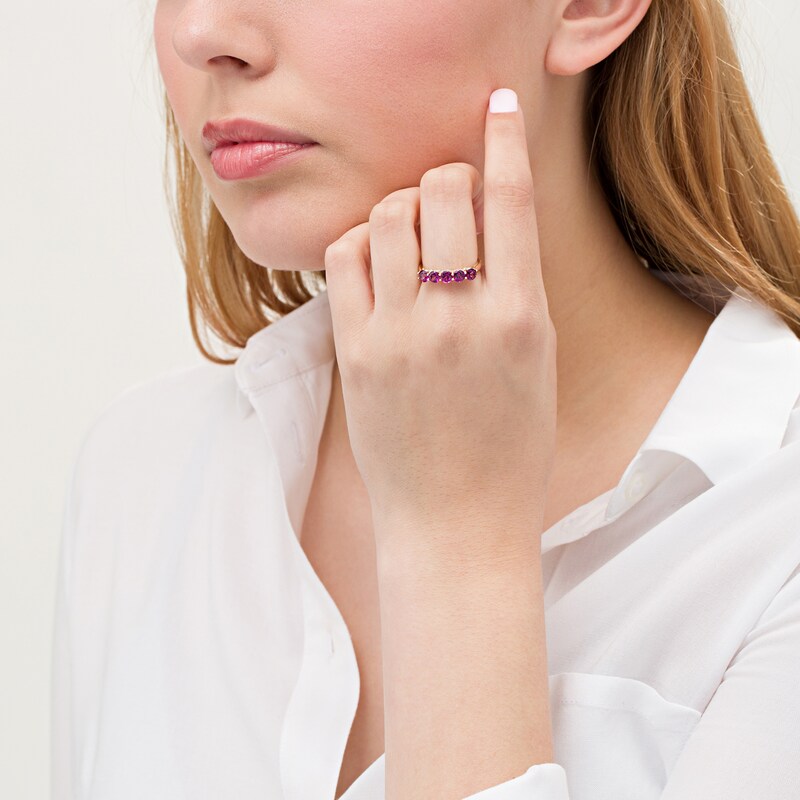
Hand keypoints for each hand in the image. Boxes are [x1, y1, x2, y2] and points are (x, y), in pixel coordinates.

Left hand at [323, 87, 556, 555]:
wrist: (456, 525)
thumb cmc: (509, 451)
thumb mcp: (538, 363)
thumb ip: (515, 287)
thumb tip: (486, 218)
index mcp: (522, 318)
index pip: (511, 200)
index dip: (503, 139)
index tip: (494, 107)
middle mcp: (460, 319)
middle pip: (441, 192)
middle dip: (446, 177)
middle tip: (447, 198)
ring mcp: (401, 335)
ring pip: (385, 216)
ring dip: (400, 207)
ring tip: (411, 237)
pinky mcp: (356, 353)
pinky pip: (344, 260)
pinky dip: (360, 245)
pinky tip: (375, 264)